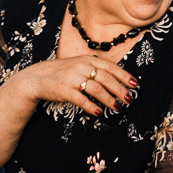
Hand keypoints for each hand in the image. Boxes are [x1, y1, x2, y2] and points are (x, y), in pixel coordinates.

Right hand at [17, 55, 137, 115]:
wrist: (37, 78)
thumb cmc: (62, 73)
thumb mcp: (79, 65)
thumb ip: (95, 68)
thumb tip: (117, 79)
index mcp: (87, 59)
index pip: (110, 66)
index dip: (124, 76)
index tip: (134, 85)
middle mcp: (81, 66)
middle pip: (106, 79)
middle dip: (120, 90)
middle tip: (128, 100)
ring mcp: (73, 78)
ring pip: (97, 90)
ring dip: (109, 100)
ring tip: (117, 108)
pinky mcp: (65, 91)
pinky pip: (82, 100)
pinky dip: (92, 107)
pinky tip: (100, 113)